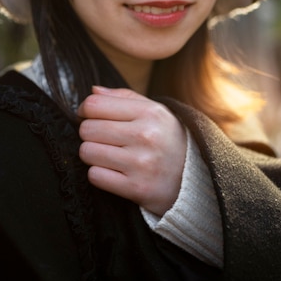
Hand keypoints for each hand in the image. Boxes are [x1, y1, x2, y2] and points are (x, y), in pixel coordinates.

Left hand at [77, 86, 186, 216]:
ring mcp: (141, 163)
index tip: (90, 117)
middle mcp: (146, 135)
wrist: (195, 178)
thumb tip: (92, 92)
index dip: (85, 111)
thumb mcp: (154, 112)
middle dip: (90, 134)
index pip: (94, 105)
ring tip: (109, 156)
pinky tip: (114, 172)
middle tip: (104, 139)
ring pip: (87, 152)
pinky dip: (99, 175)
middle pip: (87, 129)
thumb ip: (123, 97)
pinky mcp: (136, 188)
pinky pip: (94, 176)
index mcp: (149, 112)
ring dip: (93, 155)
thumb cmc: (167, 139)